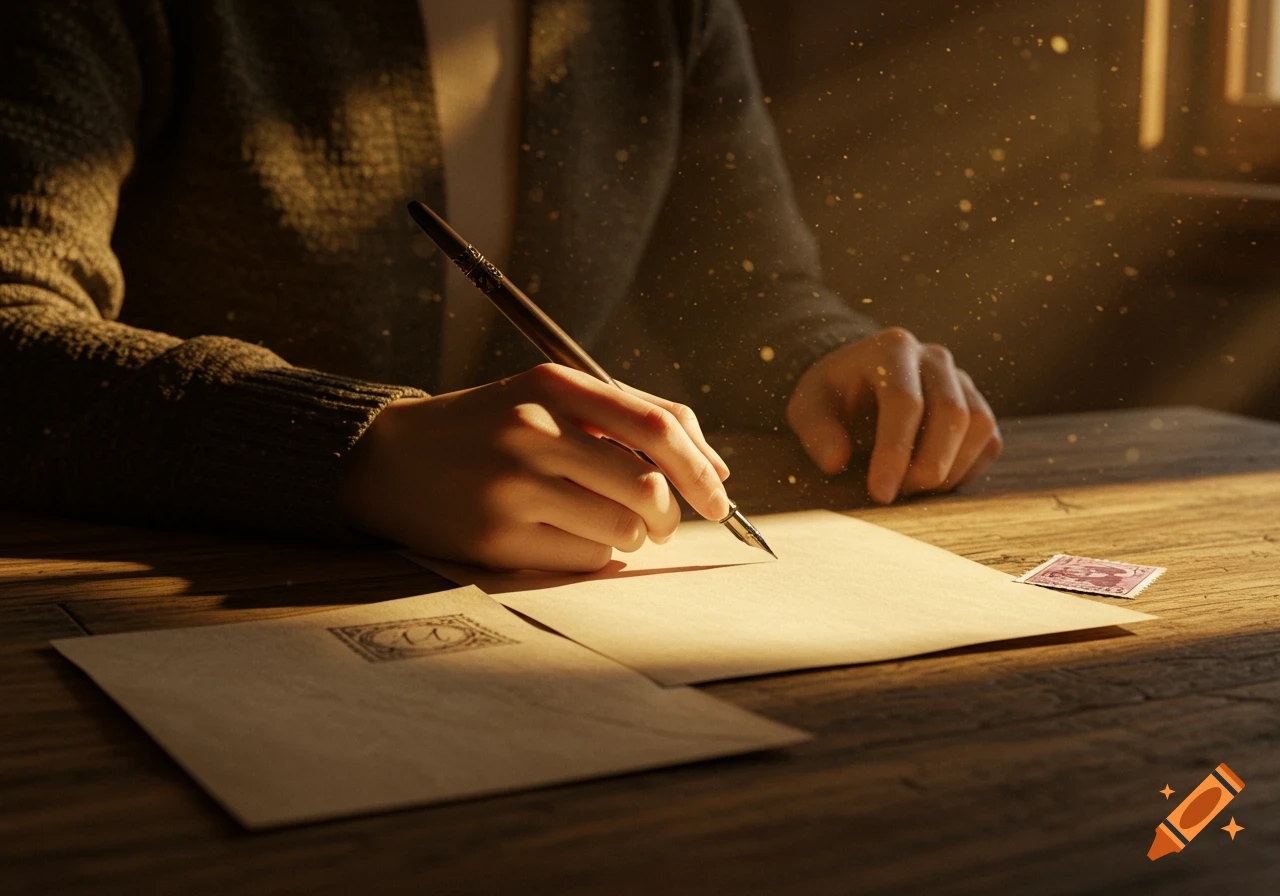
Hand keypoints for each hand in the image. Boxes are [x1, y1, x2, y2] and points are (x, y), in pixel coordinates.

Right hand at [339, 364, 730, 571]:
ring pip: (622, 530)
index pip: (658, 426)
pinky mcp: (497, 537)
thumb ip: (628, 416)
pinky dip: (592, 555)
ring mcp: (514, 487)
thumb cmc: (487, 428)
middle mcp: (535, 431)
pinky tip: (562, 536)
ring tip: (602, 524)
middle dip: (670, 515)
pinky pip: (585, 559)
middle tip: (662, 523)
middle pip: (647, 487)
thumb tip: (714, 468)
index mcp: (554, 385)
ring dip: (630, 537)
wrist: (387, 460)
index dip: (702, 467)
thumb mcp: (548, 396)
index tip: (719, 496)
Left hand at [785, 327, 1001, 502]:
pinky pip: (988, 442)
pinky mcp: (977, 405)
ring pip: (979, 427)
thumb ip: (816, 431)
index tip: (880, 492)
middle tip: (894, 495)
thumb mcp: (807, 407)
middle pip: (951, 414)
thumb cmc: (833, 396)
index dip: (895, 452)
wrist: (859, 381)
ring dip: (948, 470)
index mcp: (892, 349)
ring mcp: (962, 379)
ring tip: (909, 487)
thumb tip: (836, 462)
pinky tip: (930, 482)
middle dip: (926, 466)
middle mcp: (935, 357)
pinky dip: (964, 471)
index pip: (905, 402)